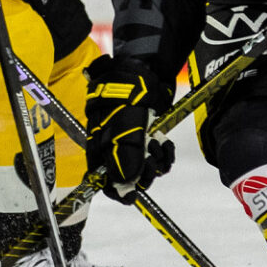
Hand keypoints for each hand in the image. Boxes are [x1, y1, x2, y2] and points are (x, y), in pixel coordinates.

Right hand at [84, 55, 174, 202]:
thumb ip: (123, 153)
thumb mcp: (124, 124)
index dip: (117, 190)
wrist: (144, 72)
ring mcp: (133, 144)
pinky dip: (165, 154)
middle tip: (151, 162)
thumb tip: (125, 183)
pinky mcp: (149, 138)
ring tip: (159, 145)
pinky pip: (158, 158)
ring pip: (146, 169)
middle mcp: (114, 149)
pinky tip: (166, 144)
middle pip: (128, 178)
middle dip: (143, 175)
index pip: (103, 180)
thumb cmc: (127, 96)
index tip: (132, 195)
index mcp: (99, 148)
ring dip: (156, 163)